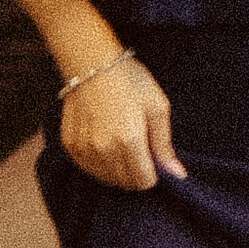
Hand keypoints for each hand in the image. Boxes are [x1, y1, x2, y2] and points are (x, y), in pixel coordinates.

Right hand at [61, 52, 181, 189]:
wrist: (91, 64)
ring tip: (121, 143)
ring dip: (118, 170)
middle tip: (138, 148)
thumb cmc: (129, 82)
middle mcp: (104, 150)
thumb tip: (178, 175)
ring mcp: (84, 149)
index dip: (152, 174)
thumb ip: (165, 146)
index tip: (152, 158)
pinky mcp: (71, 146)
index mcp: (129, 141)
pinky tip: (104, 142)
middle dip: (136, 172)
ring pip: (107, 179)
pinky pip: (89, 168)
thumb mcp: (157, 107)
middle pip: (125, 183)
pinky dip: (99, 163)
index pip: (143, 182)